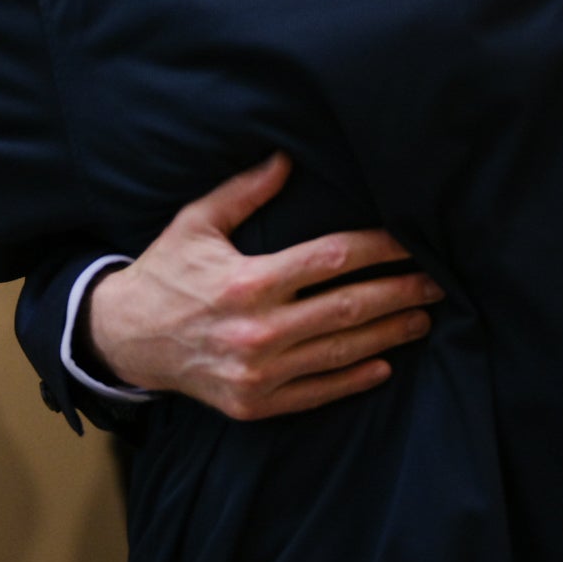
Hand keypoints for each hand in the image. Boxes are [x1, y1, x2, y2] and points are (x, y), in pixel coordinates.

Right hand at [87, 153, 442, 420]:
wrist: (125, 341)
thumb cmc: (166, 274)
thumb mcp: (196, 224)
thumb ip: (244, 192)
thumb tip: (287, 157)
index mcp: (248, 281)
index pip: (331, 259)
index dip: (377, 248)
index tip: (410, 240)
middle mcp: (257, 330)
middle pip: (348, 307)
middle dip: (400, 291)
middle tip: (438, 282)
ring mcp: (257, 372)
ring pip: (340, 350)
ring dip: (389, 334)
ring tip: (423, 317)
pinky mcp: (254, 403)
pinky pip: (317, 392)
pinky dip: (353, 379)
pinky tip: (384, 364)